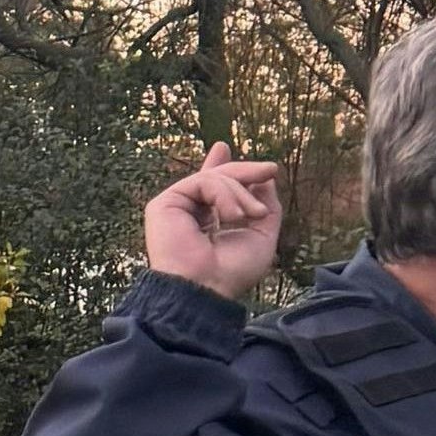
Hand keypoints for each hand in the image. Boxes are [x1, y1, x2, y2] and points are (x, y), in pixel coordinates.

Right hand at [145, 143, 285, 301]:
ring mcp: (174, 207)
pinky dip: (225, 194)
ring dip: (240, 193)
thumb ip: (264, 205)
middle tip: (270, 169)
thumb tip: (265, 177)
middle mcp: (186, 212)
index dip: (218, 168)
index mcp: (204, 221)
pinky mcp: (164, 204)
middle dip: (245, 172)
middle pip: (216, 177)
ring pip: (214, 178)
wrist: (206, 288)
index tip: (221, 147)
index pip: (210, 188)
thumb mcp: (262, 234)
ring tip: (248, 216)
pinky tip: (232, 216)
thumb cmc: (232, 271)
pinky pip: (204, 182)